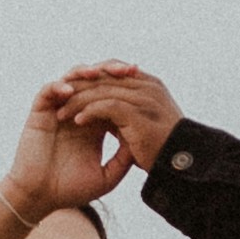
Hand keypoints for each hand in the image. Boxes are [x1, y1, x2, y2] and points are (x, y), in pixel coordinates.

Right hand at [1, 81, 133, 217]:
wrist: (40, 197)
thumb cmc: (70, 189)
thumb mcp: (107, 177)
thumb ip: (125, 159)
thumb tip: (143, 139)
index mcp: (96, 123)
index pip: (113, 94)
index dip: (127, 85)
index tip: (144, 81)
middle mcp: (78, 111)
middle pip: (96, 80)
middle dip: (112, 71)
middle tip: (128, 70)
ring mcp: (59, 109)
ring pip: (73, 79)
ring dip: (86, 72)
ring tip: (99, 73)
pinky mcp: (40, 112)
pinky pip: (48, 91)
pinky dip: (59, 86)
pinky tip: (71, 91)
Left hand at [60, 61, 182, 172]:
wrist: (180, 167)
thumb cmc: (162, 149)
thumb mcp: (144, 124)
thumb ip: (128, 112)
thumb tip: (106, 112)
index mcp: (150, 85)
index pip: (114, 72)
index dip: (91, 80)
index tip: (71, 92)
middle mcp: (148, 86)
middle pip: (105, 78)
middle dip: (79, 88)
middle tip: (59, 100)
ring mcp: (144, 98)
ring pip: (102, 90)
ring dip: (79, 101)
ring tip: (62, 114)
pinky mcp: (137, 113)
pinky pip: (106, 106)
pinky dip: (89, 112)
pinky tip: (77, 121)